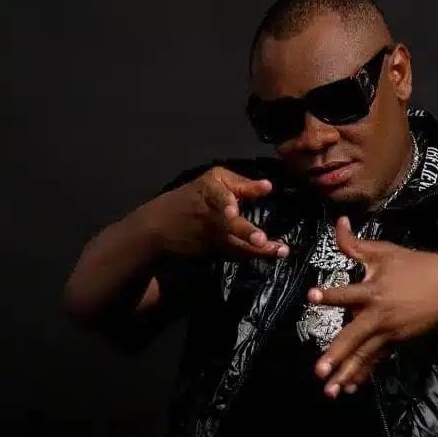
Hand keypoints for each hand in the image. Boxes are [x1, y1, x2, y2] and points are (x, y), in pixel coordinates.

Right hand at [162, 166, 288, 258]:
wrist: (158, 229)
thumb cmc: (192, 199)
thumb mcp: (212, 182)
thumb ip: (240, 184)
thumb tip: (269, 187)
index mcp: (207, 193)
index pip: (219, 195)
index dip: (229, 201)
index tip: (241, 205)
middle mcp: (208, 217)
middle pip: (229, 226)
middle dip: (245, 233)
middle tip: (261, 240)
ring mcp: (209, 238)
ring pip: (235, 245)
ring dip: (257, 250)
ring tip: (279, 250)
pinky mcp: (210, 253)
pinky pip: (234, 254)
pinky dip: (251, 255)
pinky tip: (270, 254)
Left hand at [309, 216, 437, 397]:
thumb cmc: (414, 266)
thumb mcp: (385, 251)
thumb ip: (354, 243)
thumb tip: (338, 221)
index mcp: (373, 290)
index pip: (347, 292)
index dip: (330, 294)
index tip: (311, 296)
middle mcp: (378, 315)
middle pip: (353, 336)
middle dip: (336, 354)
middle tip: (319, 370)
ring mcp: (388, 333)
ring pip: (363, 356)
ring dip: (346, 374)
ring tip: (329, 391)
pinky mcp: (395, 343)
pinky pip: (375, 361)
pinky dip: (362, 375)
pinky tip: (348, 388)